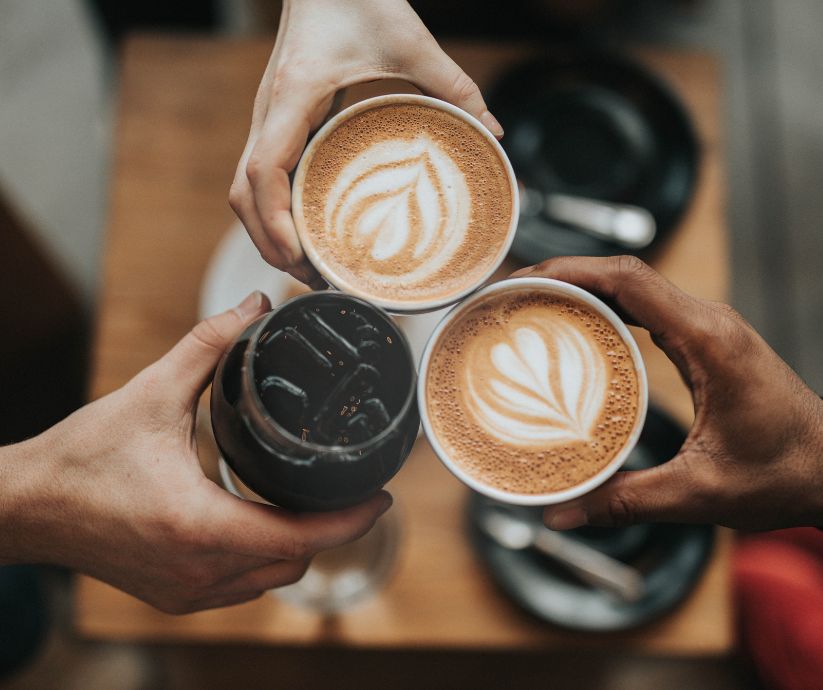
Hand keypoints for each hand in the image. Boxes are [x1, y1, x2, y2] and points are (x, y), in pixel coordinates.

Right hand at [0, 292, 391, 613]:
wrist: (26, 506)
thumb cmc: (82, 457)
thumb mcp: (151, 393)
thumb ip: (208, 346)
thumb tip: (253, 307)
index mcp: (200, 524)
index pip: (302, 537)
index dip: (351, 520)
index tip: (382, 496)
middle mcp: (199, 570)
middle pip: (295, 561)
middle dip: (331, 529)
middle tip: (350, 489)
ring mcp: (186, 591)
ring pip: (271, 579)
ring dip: (298, 545)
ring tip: (314, 502)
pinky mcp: (174, 596)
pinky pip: (242, 587)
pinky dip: (264, 558)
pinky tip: (263, 523)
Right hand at [229, 0, 502, 284]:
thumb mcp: (409, 39)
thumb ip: (453, 85)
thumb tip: (492, 133)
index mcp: (293, 97)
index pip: (261, 172)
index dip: (273, 222)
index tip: (300, 256)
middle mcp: (268, 113)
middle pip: (243, 196)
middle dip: (270, 243)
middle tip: (314, 279)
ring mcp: (267, 119)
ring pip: (243, 191)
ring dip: (267, 233)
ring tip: (309, 267)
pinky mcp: (276, 123)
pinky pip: (261, 178)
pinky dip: (273, 212)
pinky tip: (306, 232)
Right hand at [512, 256, 822, 530]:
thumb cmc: (785, 474)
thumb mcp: (699, 492)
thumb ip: (625, 500)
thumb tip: (561, 512)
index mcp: (708, 340)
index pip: (629, 279)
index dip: (569, 271)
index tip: (523, 281)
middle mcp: (708, 322)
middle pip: (623, 273)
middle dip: (562, 274)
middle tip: (511, 295)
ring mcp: (707, 328)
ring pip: (634, 286)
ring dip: (582, 287)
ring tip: (532, 305)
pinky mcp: (704, 341)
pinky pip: (646, 308)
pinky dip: (605, 307)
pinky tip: (576, 328)